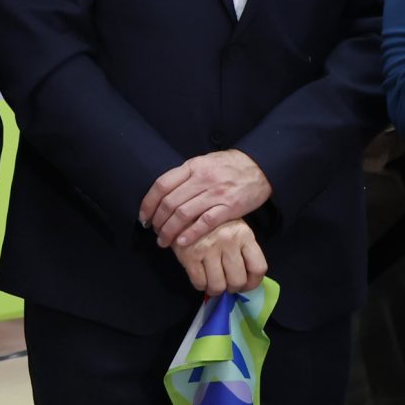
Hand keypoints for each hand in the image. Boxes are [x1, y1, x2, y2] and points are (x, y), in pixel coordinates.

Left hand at [141, 149, 271, 249]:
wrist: (261, 167)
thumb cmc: (230, 166)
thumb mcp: (205, 162)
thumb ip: (186, 175)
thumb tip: (164, 194)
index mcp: (193, 166)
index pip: (162, 185)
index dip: (148, 203)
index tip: (144, 217)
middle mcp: (202, 179)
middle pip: (170, 203)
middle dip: (158, 222)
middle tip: (155, 232)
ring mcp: (216, 193)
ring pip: (183, 215)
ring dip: (169, 231)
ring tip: (164, 241)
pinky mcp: (229, 207)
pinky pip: (204, 223)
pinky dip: (190, 234)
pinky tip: (181, 242)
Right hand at [177, 222, 266, 295]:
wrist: (184, 212)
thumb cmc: (213, 223)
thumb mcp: (235, 229)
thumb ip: (243, 250)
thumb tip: (247, 280)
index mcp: (244, 234)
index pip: (258, 268)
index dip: (253, 283)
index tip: (246, 285)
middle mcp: (229, 241)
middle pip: (238, 280)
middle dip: (232, 288)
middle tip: (227, 284)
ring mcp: (209, 248)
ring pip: (218, 286)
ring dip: (215, 289)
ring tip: (213, 283)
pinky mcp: (190, 255)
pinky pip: (200, 283)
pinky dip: (201, 285)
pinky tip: (201, 278)